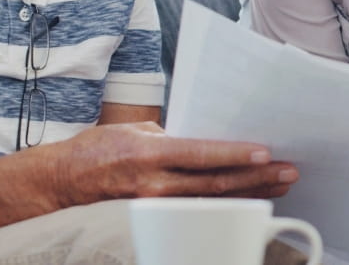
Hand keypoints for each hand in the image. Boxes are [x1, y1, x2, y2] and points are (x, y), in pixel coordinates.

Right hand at [38, 122, 298, 207]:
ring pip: (213, 201)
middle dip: (256, 178)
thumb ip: (170, 135)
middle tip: (288, 171)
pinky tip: (247, 201)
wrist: (60, 182)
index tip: (265, 152)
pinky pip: (197, 212)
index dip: (235, 155)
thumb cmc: (96, 149)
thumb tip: (202, 137)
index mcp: (149, 152)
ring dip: (249, 193)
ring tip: (279, 186)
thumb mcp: (133, 130)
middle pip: (216, 183)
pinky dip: (226, 205)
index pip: (201, 154)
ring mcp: (155, 205)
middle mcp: (154, 182)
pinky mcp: (155, 218)